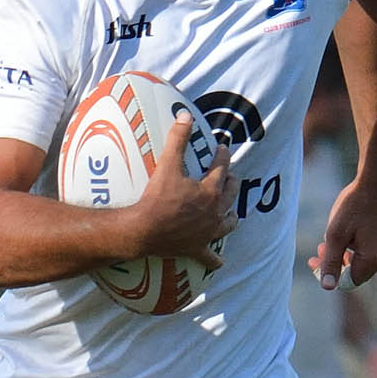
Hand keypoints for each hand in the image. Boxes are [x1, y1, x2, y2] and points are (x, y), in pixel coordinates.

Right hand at [134, 111, 235, 268]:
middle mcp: (214, 212)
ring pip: (227, 224)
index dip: (223, 156)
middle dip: (231, 184)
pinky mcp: (196, 249)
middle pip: (229, 195)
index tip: (223, 148)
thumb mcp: (167, 164)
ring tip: (232, 214)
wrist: (144, 230)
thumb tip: (185, 115)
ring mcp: (207, 233)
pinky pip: (210, 258)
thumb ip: (177, 138)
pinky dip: (215, 260)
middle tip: (230, 177)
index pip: (221, 168)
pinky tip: (219, 263)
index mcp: (210, 191)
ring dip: (230, 218)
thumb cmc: (156, 197)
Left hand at [315, 168, 376, 289]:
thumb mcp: (336, 234)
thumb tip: (327, 287)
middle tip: (319, 248)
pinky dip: (354, 245)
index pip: (347, 282)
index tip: (313, 260)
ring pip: (360, 260)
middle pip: (355, 272)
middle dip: (334, 263)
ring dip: (343, 253)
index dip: (328, 275)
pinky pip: (368, 250)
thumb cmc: (356, 204)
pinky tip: (345, 230)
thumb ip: (331, 262)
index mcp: (373, 260)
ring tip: (329, 237)